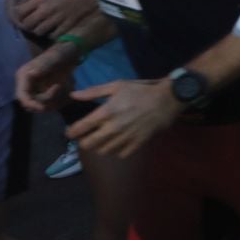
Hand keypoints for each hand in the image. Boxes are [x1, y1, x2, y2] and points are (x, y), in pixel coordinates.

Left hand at [13, 0, 97, 36]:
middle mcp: (46, 9)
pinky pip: (53, 35)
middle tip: (35, 24)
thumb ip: (40, 1)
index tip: (24, 17)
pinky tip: (56, 30)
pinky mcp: (67, 26)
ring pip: (39, 31)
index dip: (20, 16)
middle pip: (27, 24)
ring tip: (46, 28)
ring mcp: (57, 18)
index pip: (20, 12)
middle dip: (29, 25)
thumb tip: (27, 11)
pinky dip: (53, 34)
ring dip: (41, 31)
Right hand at [15, 44, 81, 112]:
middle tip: (62, 89)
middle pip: (32, 104)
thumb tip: (31, 74)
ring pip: (44, 105)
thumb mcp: (55, 57)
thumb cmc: (62, 52)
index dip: (30, 104)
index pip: (22, 96)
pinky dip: (62, 100)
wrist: (71, 53)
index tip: (43, 106)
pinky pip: (53, 103)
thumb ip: (44, 65)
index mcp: (25, 76)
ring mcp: (37, 89)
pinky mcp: (46, 93)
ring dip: (57, 101)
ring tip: (68, 86)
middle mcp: (28, 84)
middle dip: (47, 102)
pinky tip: (70, 90)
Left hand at [68, 79, 182, 157]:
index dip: (71, 132)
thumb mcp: (117, 85)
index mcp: (105, 112)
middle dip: (84, 142)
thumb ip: (94, 92)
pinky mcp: (137, 144)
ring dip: (99, 147)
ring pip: (103, 151)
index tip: (71, 132)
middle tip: (87, 137)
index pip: (80, 128)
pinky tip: (118, 143)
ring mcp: (125, 137)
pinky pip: (120, 154)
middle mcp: (113, 128)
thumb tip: (73, 96)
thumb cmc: (141, 91)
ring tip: (102, 140)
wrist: (167, 99)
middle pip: (88, 144)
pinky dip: (116, 151)